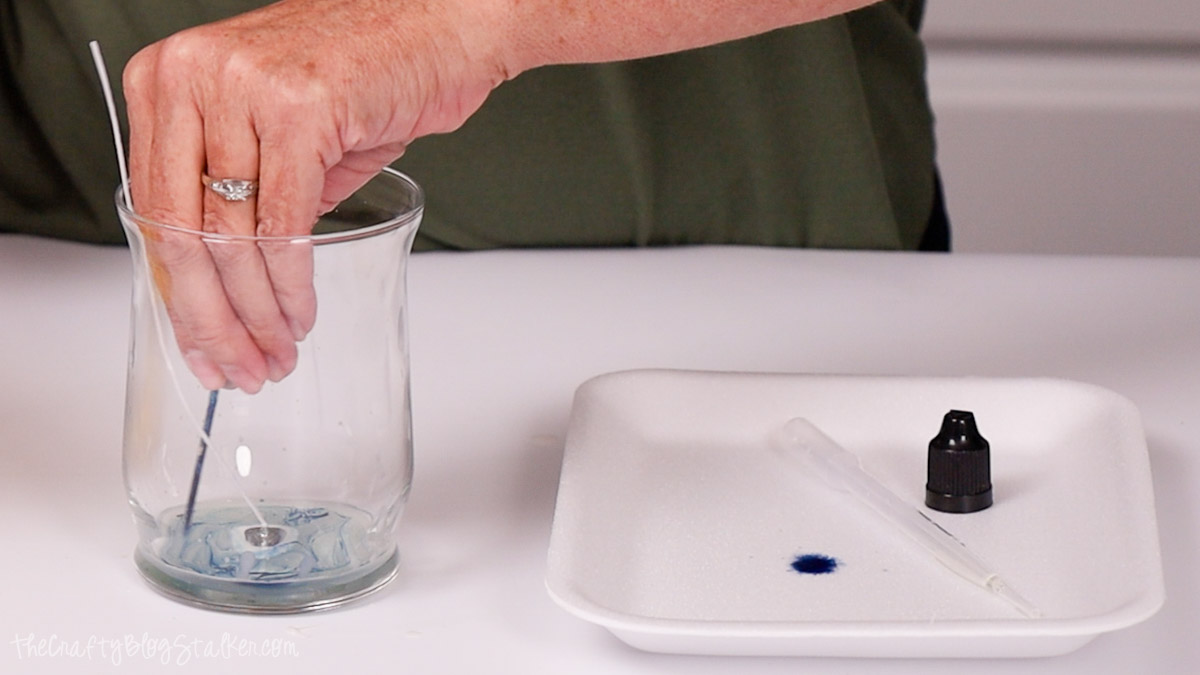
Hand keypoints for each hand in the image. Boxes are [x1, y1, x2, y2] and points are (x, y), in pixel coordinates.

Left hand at [123, 0, 508, 391]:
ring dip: (254, 313)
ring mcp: (241, 88)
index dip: (174, 291)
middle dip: (210, 318)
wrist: (442, 22)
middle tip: (236, 366)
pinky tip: (300, 315)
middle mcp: (192, 76)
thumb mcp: (279, 131)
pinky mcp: (298, 110)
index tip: (199, 343)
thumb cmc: (369, 71)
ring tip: (275, 353)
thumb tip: (225, 279)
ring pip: (230, 236)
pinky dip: (291, 285)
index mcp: (168, 80)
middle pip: (181, 230)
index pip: (153, 210)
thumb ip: (242, 195)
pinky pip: (285, 226)